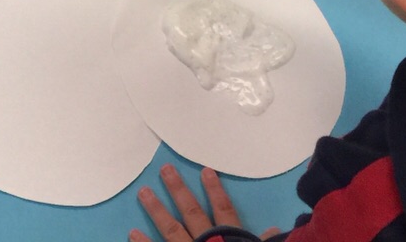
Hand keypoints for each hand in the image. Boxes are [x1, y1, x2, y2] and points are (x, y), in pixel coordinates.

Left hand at [131, 165, 278, 241]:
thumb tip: (273, 228)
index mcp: (229, 240)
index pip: (224, 211)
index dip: (216, 191)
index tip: (206, 170)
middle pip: (192, 213)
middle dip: (178, 191)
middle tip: (164, 170)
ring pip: (172, 230)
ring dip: (157, 211)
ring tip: (143, 193)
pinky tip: (132, 232)